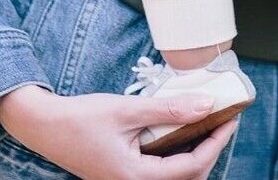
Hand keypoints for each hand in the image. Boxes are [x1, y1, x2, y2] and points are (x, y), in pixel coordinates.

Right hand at [0, 84, 235, 179]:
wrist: (46, 127)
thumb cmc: (82, 118)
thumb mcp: (128, 110)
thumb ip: (169, 110)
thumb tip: (206, 105)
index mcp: (136, 177)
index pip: (191, 167)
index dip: (216, 142)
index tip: (231, 118)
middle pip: (187, 176)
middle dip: (210, 148)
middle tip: (223, 119)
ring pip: (175, 175)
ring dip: (195, 151)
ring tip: (207, 122)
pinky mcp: (125, 174)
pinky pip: (161, 170)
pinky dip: (177, 151)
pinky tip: (181, 129)